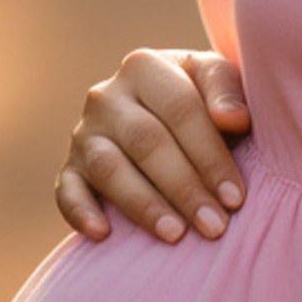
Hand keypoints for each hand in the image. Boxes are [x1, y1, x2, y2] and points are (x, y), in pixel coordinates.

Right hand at [55, 46, 249, 244]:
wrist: (164, 116)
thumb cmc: (200, 100)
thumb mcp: (216, 80)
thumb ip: (226, 89)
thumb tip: (233, 118)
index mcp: (144, 67)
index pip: (180, 109)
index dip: (210, 155)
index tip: (235, 197)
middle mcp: (106, 96)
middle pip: (146, 141)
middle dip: (184, 188)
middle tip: (214, 226)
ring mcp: (84, 133)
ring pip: (109, 168)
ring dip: (143, 204)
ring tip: (175, 234)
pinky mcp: (71, 168)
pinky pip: (67, 191)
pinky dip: (81, 212)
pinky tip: (104, 234)